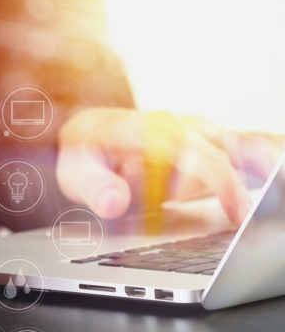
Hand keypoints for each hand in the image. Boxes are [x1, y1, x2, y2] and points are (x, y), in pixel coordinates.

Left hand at [56, 108, 282, 224]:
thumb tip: (115, 202)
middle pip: (221, 148)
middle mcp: (174, 125)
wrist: (89, 134)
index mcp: (146, 130)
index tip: (238, 212)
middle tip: (257, 216)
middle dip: (244, 181)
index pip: (191, 153)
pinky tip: (277, 170)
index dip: (219, 181)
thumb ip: (95, 188)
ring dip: (259, 164)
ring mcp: (191, 130)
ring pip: (236, 142)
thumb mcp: (77, 173)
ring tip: (275, 191)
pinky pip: (238, 144)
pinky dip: (260, 156)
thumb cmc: (86, 154)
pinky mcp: (201, 140)